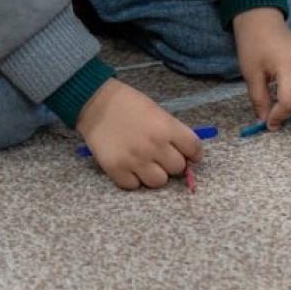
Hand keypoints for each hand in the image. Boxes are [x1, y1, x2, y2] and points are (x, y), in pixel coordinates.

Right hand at [75, 78, 203, 190]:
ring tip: (147, 164)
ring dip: (155, 175)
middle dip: (172, 163)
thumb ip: (173, 132)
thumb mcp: (159, 112)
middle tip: (163, 157)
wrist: (96, 103)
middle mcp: (154, 146)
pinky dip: (133, 179)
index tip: (190, 155)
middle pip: (178, 168)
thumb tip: (185, 154)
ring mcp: (135, 160)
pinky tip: (130, 167)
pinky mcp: (115, 170)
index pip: (194, 149)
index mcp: (167, 128)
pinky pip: (134, 186)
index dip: (194, 154)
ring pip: (158, 182)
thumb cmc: (130, 104)